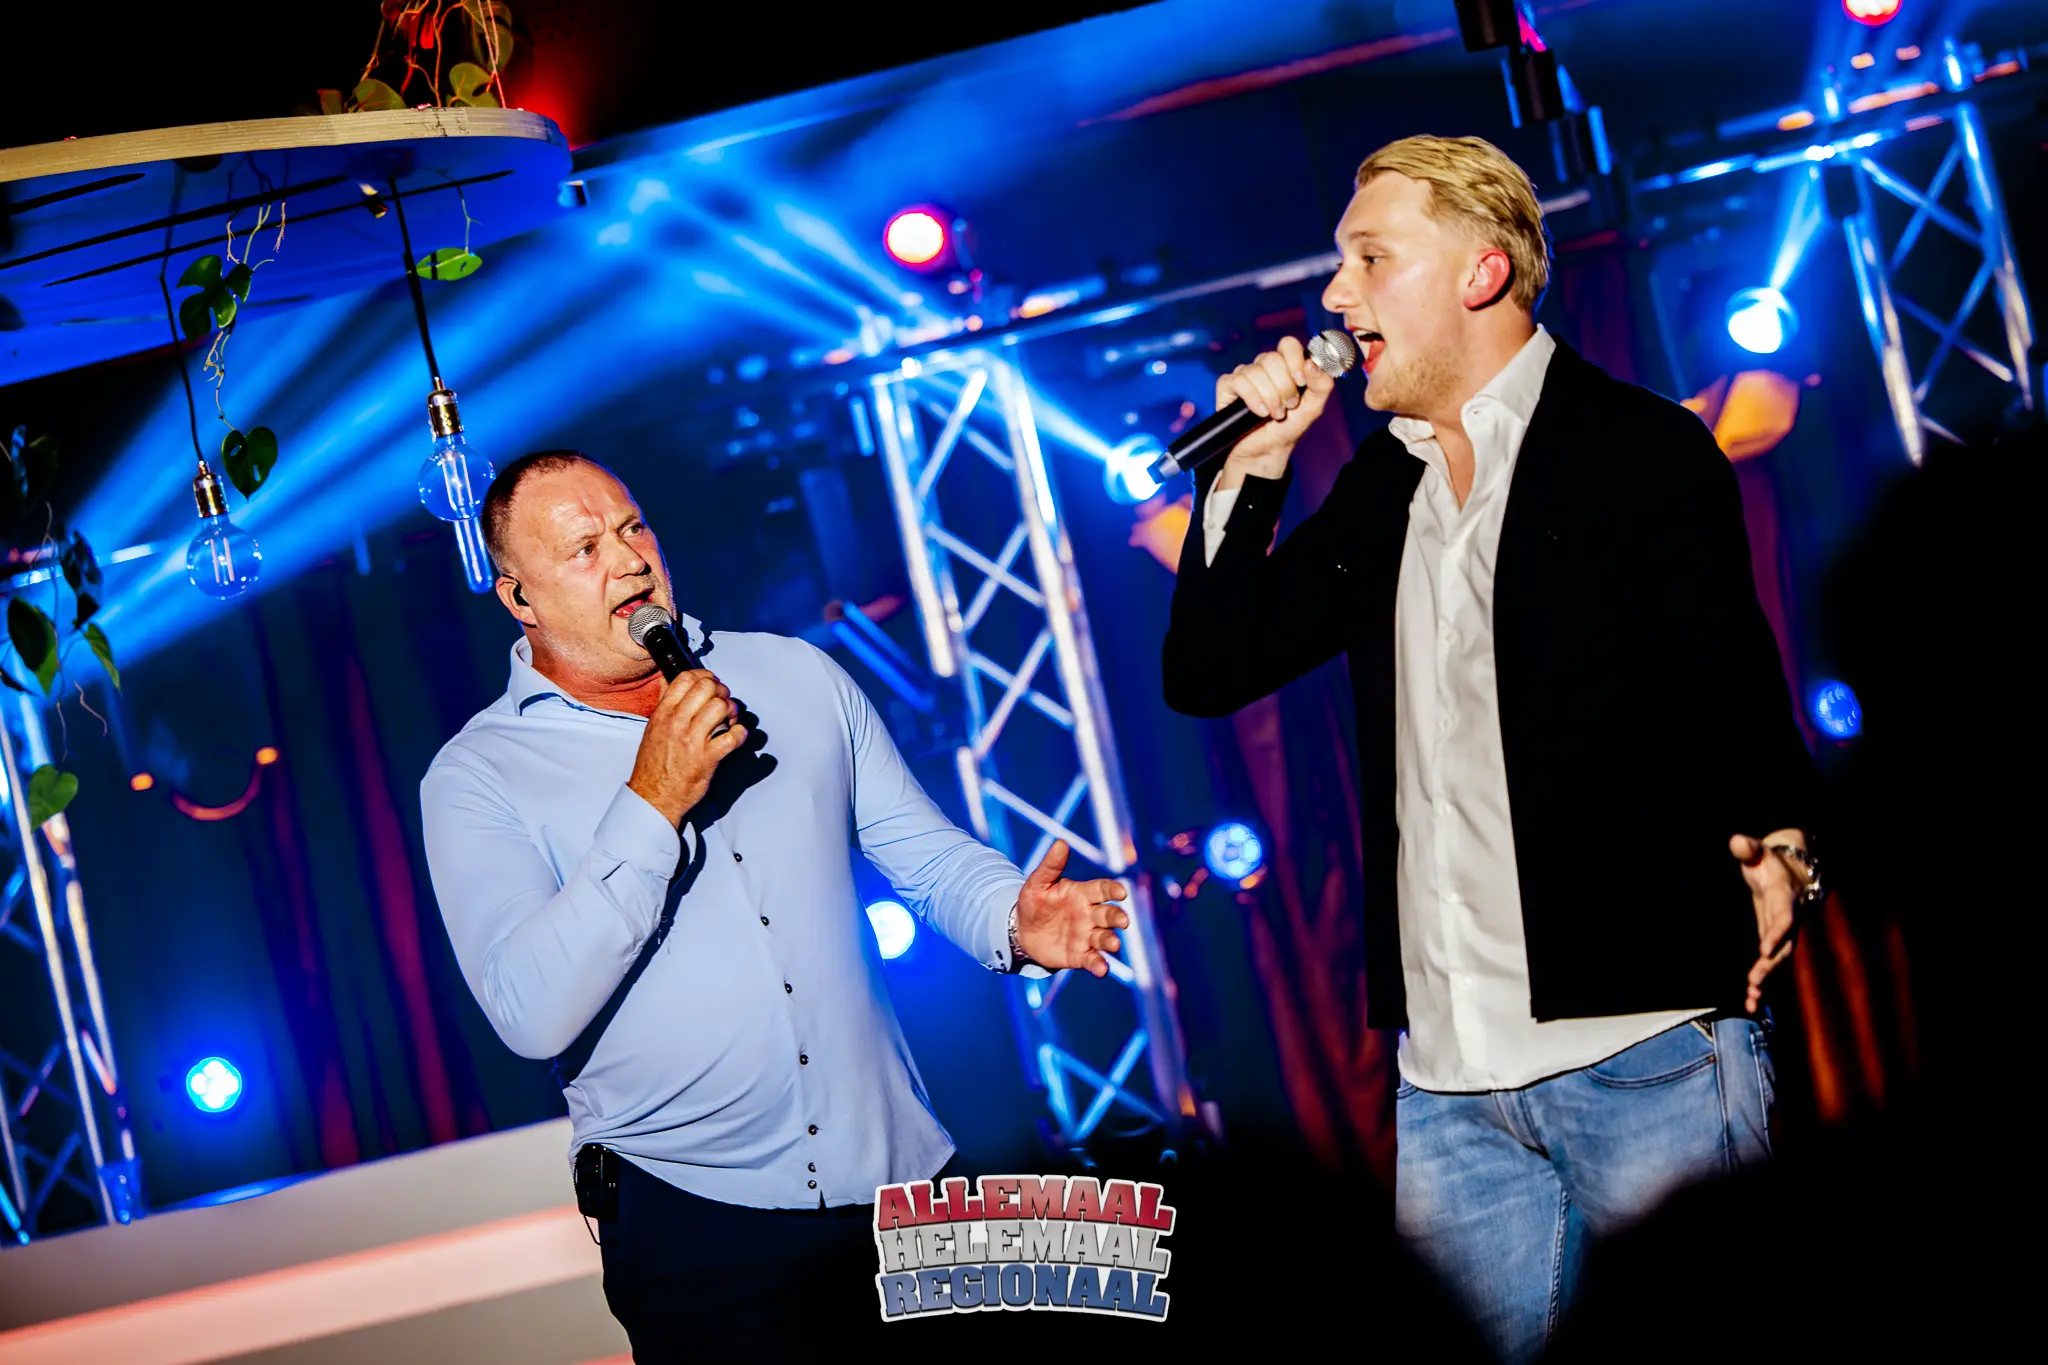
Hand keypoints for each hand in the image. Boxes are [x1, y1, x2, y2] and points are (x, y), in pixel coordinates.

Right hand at [627, 670, 746, 825]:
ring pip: (720, 707)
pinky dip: (740, 734)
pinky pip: (732, 737)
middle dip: (721, 691)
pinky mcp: (707, 759)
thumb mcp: (652, 728)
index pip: (685, 678)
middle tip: (724, 701)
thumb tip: (668, 682)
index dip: (705, 676)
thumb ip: (664, 704)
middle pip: (707, 687)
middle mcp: (677, 723)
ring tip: (730, 719)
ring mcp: (692, 741)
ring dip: (732, 710)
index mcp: (663, 713)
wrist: (653, 797)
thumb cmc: (653, 766)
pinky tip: (736, 736)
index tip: (712, 683)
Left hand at [1014, 840, 1131, 978]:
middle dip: (1117, 917)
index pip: (1102, 889)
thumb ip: (1051, 865)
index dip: (1113, 889)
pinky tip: (1102, 969)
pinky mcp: (1079, 955)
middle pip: (1109, 914)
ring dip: (1111, 941)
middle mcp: (1089, 915)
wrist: (1021, 930)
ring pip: (1104, 938)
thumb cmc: (1033, 902)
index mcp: (1082, 894)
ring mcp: (1086, 936)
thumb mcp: (1038, 882)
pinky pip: (1092, 960)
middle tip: (1123, 921)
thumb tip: (1061, 842)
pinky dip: (1099, 965)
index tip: (1121, 892)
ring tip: (1113, 944)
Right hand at [1211, 336, 1338, 492]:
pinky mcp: (1228, 386)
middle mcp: (1264, 367)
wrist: (1267, 451)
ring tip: (1273, 414)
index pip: (1288, 344)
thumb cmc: (1288, 428)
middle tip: (1287, 406)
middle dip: (1282, 387)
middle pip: (1271, 358)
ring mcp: (1244, 375)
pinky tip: (1257, 412)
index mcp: (1285, 365)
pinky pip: (1237, 381)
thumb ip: (1322, 384)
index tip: (1300, 382)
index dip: (1294, 359)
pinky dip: (1251, 398)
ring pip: (1255, 371)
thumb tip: (1312, 363)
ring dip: (1268, 397)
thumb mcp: (1313, 408)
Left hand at [1731, 829, 1806, 1013]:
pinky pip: (1772, 963)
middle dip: (1770, 964)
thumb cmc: (1769, 860)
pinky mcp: (1775, 940)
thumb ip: (1748, 848)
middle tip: (1753, 980)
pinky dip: (1764, 982)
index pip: (1783, 918)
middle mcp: (1789, 918)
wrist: (1792, 870)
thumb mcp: (1759, 850)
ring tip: (1752, 1000)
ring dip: (1767, 979)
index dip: (1776, 933)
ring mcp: (1784, 932)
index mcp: (1784, 897)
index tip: (1764, 949)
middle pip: (1783, 945)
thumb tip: (1736, 842)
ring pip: (1779, 959)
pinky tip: (1751, 1002)